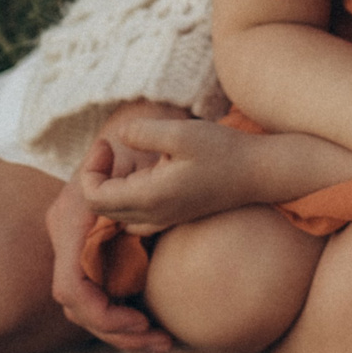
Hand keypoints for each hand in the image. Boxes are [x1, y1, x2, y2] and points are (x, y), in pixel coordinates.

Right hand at [47, 164, 170, 352]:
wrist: (134, 140)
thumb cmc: (136, 147)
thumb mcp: (131, 152)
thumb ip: (116, 161)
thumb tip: (104, 149)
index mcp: (70, 223)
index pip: (71, 286)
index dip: (100, 311)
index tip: (140, 320)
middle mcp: (68, 241)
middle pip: (78, 307)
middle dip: (116, 330)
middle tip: (161, 340)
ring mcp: (79, 252)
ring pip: (89, 309)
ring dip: (123, 332)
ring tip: (164, 342)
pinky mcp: (95, 259)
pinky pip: (102, 297)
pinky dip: (124, 316)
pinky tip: (154, 327)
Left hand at [80, 114, 265, 235]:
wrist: (260, 172)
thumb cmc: (224, 151)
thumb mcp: (182, 133)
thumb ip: (143, 132)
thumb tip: (119, 137)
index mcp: (150, 197)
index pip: (94, 196)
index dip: (90, 169)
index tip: (107, 143)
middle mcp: (153, 215)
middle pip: (101, 208)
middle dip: (97, 176)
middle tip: (111, 147)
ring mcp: (164, 219)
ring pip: (117, 214)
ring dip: (110, 189)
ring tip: (124, 161)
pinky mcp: (174, 216)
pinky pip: (135, 217)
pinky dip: (127, 199)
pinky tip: (144, 176)